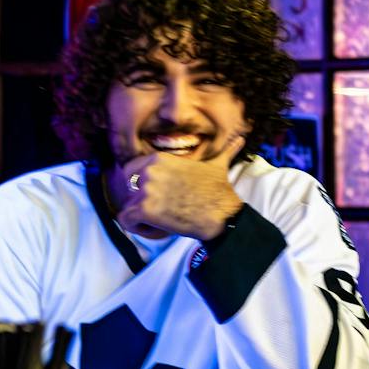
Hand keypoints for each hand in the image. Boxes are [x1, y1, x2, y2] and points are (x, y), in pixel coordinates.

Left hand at [114, 132, 245, 241]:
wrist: (222, 214)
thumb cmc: (218, 191)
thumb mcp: (217, 164)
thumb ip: (223, 151)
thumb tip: (242, 139)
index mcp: (159, 158)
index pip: (130, 169)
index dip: (140, 185)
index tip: (156, 196)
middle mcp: (148, 170)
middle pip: (127, 189)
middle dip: (138, 201)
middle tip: (158, 211)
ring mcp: (145, 189)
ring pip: (128, 207)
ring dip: (142, 218)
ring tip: (164, 221)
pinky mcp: (144, 208)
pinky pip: (127, 221)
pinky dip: (140, 229)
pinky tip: (159, 229)